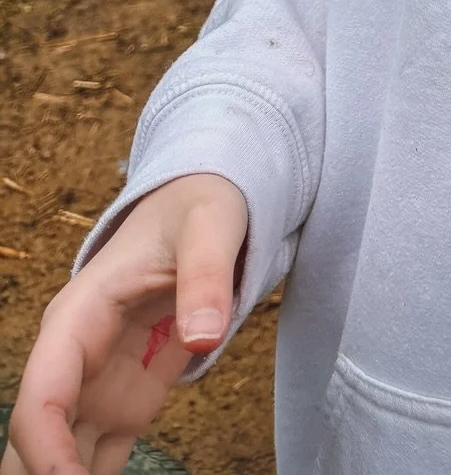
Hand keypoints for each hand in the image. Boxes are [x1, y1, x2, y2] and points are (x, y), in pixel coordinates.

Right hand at [1, 173, 247, 474]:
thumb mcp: (210, 226)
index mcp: (77, 319)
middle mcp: (73, 362)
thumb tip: (205, 338)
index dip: (45, 451)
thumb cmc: (197, 210)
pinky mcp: (123, 405)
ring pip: (57, 459)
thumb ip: (206, 277)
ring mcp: (96, 389)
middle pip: (34, 442)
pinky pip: (96, 461)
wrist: (200, 208)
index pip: (41, 398)